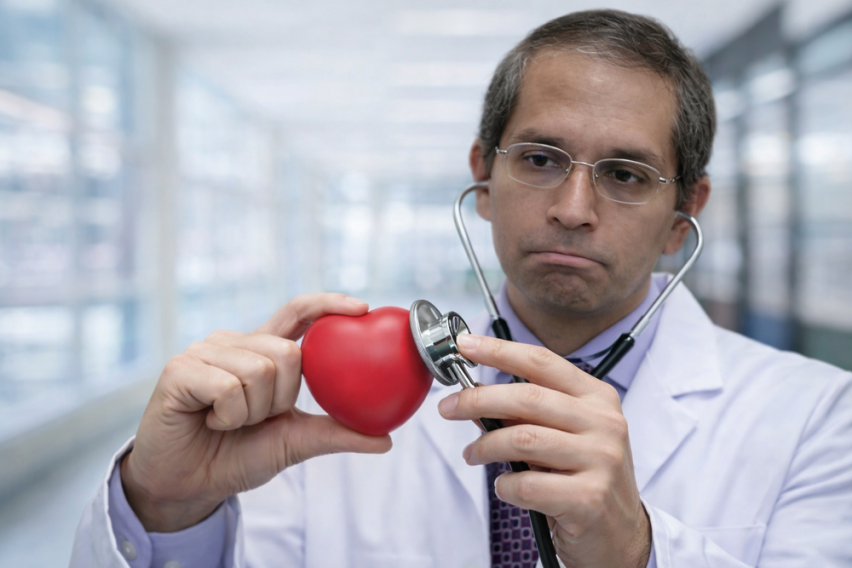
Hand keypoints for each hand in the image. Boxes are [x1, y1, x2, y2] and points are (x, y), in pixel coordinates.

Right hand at [121, 294, 391, 531]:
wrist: (187, 485)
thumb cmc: (236, 456)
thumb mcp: (294, 443)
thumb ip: (335, 433)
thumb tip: (386, 439)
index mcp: (261, 350)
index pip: (298, 312)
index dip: (328, 304)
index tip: (362, 308)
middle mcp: (234, 342)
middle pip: (288, 352)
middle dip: (281, 399)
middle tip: (255, 418)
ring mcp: (205, 351)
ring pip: (259, 371)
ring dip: (252, 412)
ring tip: (229, 421)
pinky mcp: (180, 369)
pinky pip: (228, 388)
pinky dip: (228, 416)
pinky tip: (209, 420)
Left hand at [437, 334, 649, 567]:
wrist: (620, 534)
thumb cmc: (584, 477)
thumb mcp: (563, 435)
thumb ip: (526, 413)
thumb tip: (474, 396)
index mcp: (597, 398)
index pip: (542, 362)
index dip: (499, 350)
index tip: (465, 345)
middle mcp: (604, 423)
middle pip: (526, 397)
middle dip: (477, 400)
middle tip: (449, 408)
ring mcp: (601, 460)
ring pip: (522, 439)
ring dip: (485, 447)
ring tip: (473, 455)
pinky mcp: (590, 498)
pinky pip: (527, 485)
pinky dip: (504, 486)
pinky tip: (507, 488)